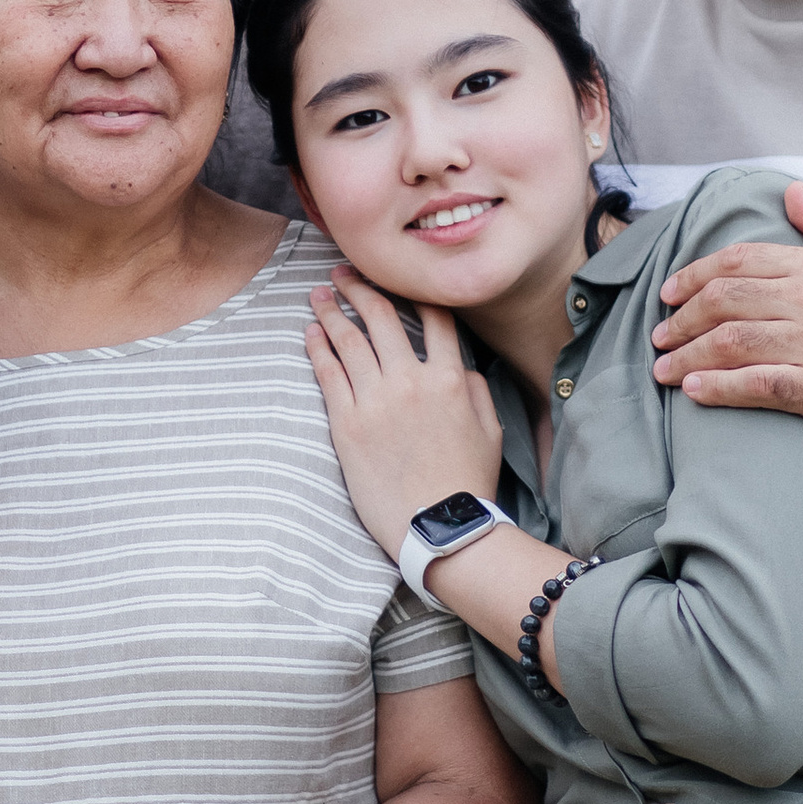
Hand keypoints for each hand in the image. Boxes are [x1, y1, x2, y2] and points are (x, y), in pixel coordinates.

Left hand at [303, 269, 502, 557]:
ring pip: (349, 340)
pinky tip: (310, 332)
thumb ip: (477, 389)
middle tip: (343, 274)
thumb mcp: (491, 431)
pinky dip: (318, 347)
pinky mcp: (347, 424)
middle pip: (381, 317)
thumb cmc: (468, 484)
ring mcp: (377, 401)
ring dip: (332, 311)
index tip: (393, 278)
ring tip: (319, 295)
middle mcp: (412, 381)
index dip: (411, 291)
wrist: (439, 529)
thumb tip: (461, 365)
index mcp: (451, 379)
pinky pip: (328, 373)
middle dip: (359, 288)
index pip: (432, 317)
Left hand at [651, 183, 802, 446]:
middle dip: (682, 316)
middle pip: (726, 300)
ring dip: (687, 355)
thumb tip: (790, 191)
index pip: (741, 261)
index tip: (671, 291)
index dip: (696, 273)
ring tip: (663, 367)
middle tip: (659, 331)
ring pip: (731, 343)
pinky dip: (718, 388)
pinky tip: (694, 392)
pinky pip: (756, 386)